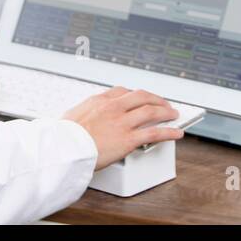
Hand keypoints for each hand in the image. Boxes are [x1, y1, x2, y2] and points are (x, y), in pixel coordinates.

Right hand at [63, 87, 183, 169]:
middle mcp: (113, 107)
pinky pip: (154, 133)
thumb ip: (82, 114)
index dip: (136, 95)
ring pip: (151, 111)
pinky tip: (177, 133)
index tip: (141, 97)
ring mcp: (122, 122)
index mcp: (99, 101)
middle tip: (163, 103)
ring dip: (166, 111)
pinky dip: (169, 132)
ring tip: (174, 114)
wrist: (64, 148)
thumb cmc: (63, 137)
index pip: (123, 92)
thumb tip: (79, 117)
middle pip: (141, 96)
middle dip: (155, 99)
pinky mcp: (128, 139)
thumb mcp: (71, 116)